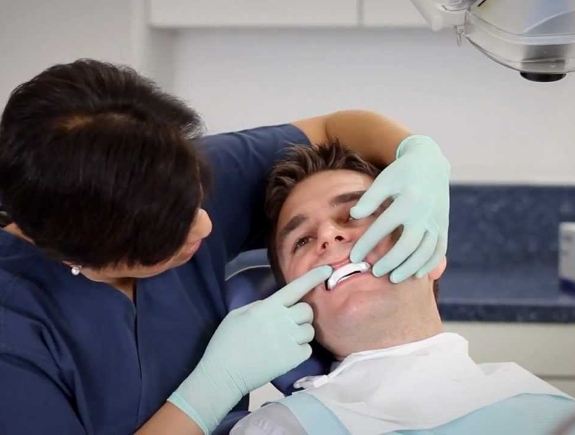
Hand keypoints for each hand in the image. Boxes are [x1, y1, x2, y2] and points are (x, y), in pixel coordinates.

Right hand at [168, 265, 331, 433]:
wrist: (225, 373)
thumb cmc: (226, 341)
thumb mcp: (238, 314)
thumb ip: (260, 306)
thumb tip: (276, 305)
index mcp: (269, 306)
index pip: (296, 287)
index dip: (313, 277)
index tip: (327, 270)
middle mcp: (283, 321)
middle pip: (308, 310)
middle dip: (302, 314)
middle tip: (290, 321)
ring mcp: (290, 340)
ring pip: (310, 330)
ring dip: (302, 332)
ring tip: (286, 339)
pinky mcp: (294, 359)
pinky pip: (308, 348)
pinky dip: (300, 349)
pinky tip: (286, 352)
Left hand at [349, 135, 449, 282]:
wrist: (431, 162)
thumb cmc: (401, 173)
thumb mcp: (384, 179)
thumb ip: (369, 199)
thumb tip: (353, 216)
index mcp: (407, 200)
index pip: (383, 227)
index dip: (367, 243)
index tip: (354, 257)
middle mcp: (424, 213)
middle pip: (408, 244)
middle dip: (391, 261)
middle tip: (375, 272)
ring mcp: (436, 221)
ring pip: (426, 251)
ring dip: (410, 267)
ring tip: (394, 278)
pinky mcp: (443, 225)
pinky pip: (440, 249)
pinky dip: (430, 264)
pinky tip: (418, 274)